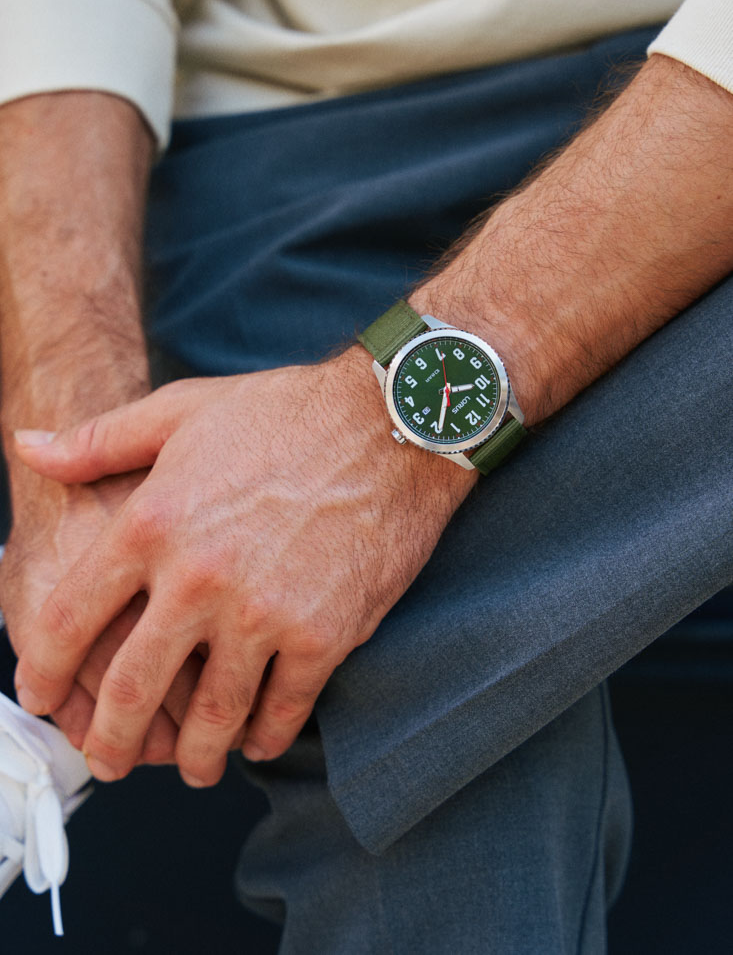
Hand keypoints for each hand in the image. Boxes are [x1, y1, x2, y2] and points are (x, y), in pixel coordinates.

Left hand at [13, 351, 474, 786]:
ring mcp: (262, 614)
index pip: (68, 618)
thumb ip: (98, 441)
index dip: (42, 668)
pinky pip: (282, 711)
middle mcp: (198, 578)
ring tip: (190, 765)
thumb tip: (27, 448)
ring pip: (209, 719)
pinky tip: (256, 740)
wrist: (391, 423)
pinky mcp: (323, 636)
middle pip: (129, 689)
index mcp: (151, 522)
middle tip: (108, 759)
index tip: (40, 692)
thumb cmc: (286, 412)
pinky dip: (264, 738)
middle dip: (109, 740)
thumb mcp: (182, 410)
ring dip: (192, 756)